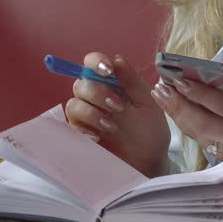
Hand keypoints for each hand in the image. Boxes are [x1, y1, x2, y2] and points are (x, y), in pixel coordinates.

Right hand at [64, 52, 169, 176]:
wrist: (149, 162)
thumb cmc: (150, 132)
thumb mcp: (148, 104)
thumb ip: (133, 81)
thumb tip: (117, 59)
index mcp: (111, 84)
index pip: (93, 63)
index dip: (96, 62)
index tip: (108, 71)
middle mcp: (95, 96)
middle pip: (81, 82)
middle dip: (98, 92)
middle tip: (118, 106)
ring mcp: (86, 116)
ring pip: (74, 103)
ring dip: (92, 112)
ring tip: (112, 126)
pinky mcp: (80, 134)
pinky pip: (71, 126)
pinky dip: (85, 129)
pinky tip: (99, 137)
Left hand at [153, 60, 222, 211]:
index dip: (199, 92)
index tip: (178, 78)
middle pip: (203, 122)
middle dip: (178, 103)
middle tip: (160, 85)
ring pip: (197, 134)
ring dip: (175, 113)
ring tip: (160, 94)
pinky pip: (201, 140)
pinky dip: (184, 123)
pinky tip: (173, 108)